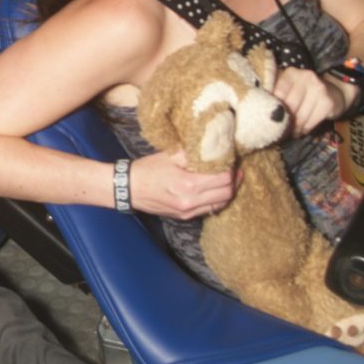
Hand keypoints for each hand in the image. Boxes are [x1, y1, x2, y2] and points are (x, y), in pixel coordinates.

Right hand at [128, 150, 242, 220]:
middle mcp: (191, 201)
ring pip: (220, 204)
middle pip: (226, 194)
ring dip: (227, 192)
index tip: (232, 160)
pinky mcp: (185, 216)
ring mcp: (188, 211)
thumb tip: (214, 147)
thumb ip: (194, 152)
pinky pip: (209, 209)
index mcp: (188, 184)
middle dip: (234, 181)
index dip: (232, 169)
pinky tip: (214, 189)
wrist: (128, 189)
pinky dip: (216, 200)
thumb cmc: (148, 169)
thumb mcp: (170, 155)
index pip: (223, 179)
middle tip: (235, 169)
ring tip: (228, 179)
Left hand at [272, 65, 355, 136]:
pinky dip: (305, 129)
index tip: (272, 120)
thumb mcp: (290, 88)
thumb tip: (262, 115)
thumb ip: (276, 95)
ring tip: (292, 132)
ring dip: (295, 129)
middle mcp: (305, 77)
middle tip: (282, 130)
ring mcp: (318, 88)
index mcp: (291, 73)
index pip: (277, 94)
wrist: (335, 92)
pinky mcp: (327, 102)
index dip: (274, 110)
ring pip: (300, 117)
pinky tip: (303, 130)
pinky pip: (311, 122)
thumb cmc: (305, 92)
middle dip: (284, 121)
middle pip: (289, 107)